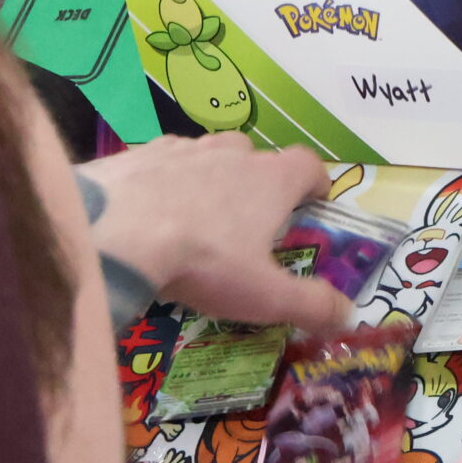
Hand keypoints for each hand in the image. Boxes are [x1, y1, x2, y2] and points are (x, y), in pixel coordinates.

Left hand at [79, 135, 347, 330]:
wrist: (112, 232)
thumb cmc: (202, 261)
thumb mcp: (264, 296)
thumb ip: (311, 305)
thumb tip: (348, 315)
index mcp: (270, 180)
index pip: (309, 165)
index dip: (315, 184)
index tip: (312, 205)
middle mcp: (231, 152)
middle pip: (256, 158)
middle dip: (258, 185)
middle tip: (247, 225)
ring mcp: (181, 147)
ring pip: (207, 156)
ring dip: (210, 180)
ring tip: (195, 219)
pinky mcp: (137, 153)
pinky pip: (161, 164)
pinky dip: (163, 183)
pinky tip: (148, 214)